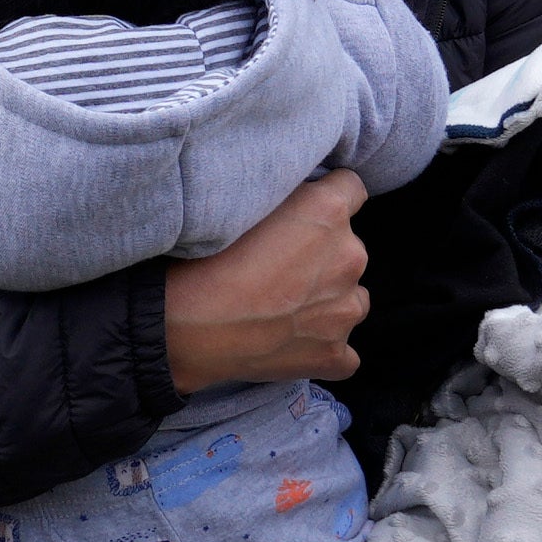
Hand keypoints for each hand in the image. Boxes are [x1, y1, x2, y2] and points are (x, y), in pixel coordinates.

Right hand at [161, 171, 369, 388]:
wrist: (188, 327)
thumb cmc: (204, 260)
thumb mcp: (247, 203)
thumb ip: (286, 198)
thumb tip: (295, 201)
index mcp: (329, 211)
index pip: (352, 188)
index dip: (328, 199)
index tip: (305, 214)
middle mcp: (350, 257)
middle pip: (350, 249)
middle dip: (323, 258)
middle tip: (279, 270)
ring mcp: (346, 309)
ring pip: (351, 300)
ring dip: (328, 302)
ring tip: (283, 311)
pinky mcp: (335, 354)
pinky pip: (344, 354)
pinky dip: (322, 349)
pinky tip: (291, 346)